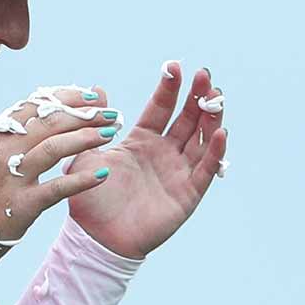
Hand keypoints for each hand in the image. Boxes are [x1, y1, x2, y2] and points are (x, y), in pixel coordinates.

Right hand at [0, 86, 118, 269]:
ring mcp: (11, 177)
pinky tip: (103, 173)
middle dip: (86, 114)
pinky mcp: (22, 204)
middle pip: (50, 121)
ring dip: (88, 137)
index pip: (35, 105)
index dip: (66, 97)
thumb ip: (19, 137)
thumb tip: (49, 115)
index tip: (90, 96)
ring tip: (111, 133)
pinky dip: (83, 179)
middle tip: (111, 113)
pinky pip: (57, 187)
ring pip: (55, 147)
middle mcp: (3, 152)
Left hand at [64, 62, 225, 258]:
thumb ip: (93, 125)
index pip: (160, 108)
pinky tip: (219, 133)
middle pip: (187, 119)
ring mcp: (178, 172)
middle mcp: (163, 153)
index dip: (169, 88)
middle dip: (198, 97)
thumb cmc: (89, 198)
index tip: (174, 66)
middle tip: (205, 75)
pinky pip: (205, 170)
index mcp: (141, 141)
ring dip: (211, 118)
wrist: (94, 237)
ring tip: (216, 96)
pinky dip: (214, 152)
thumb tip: (99, 90)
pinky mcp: (187, 194)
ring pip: (201, 139)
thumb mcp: (85, 155)